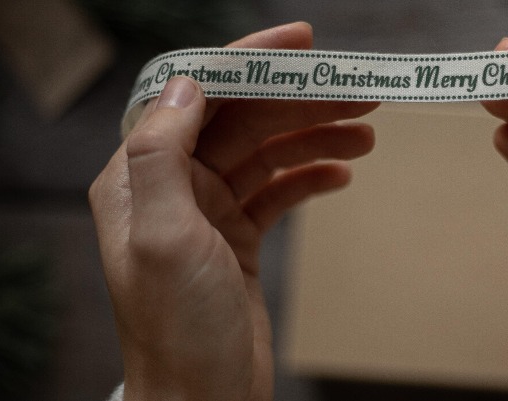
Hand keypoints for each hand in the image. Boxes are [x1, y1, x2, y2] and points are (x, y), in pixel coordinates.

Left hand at [89, 23, 377, 400]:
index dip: (248, 60)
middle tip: (360, 92)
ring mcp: (207, 212)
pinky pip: (278, 191)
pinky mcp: (238, 237)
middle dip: (301, 102)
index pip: (197, 95)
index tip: (302, 42)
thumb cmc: (179, 332)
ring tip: (366, 133)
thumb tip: (188, 85)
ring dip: (315, 138)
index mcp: (140, 177)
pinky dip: (310, 178)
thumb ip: (162, 155)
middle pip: (243, 120)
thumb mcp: (164, 238)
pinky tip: (342, 176)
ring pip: (267, 153)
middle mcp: (171, 187)